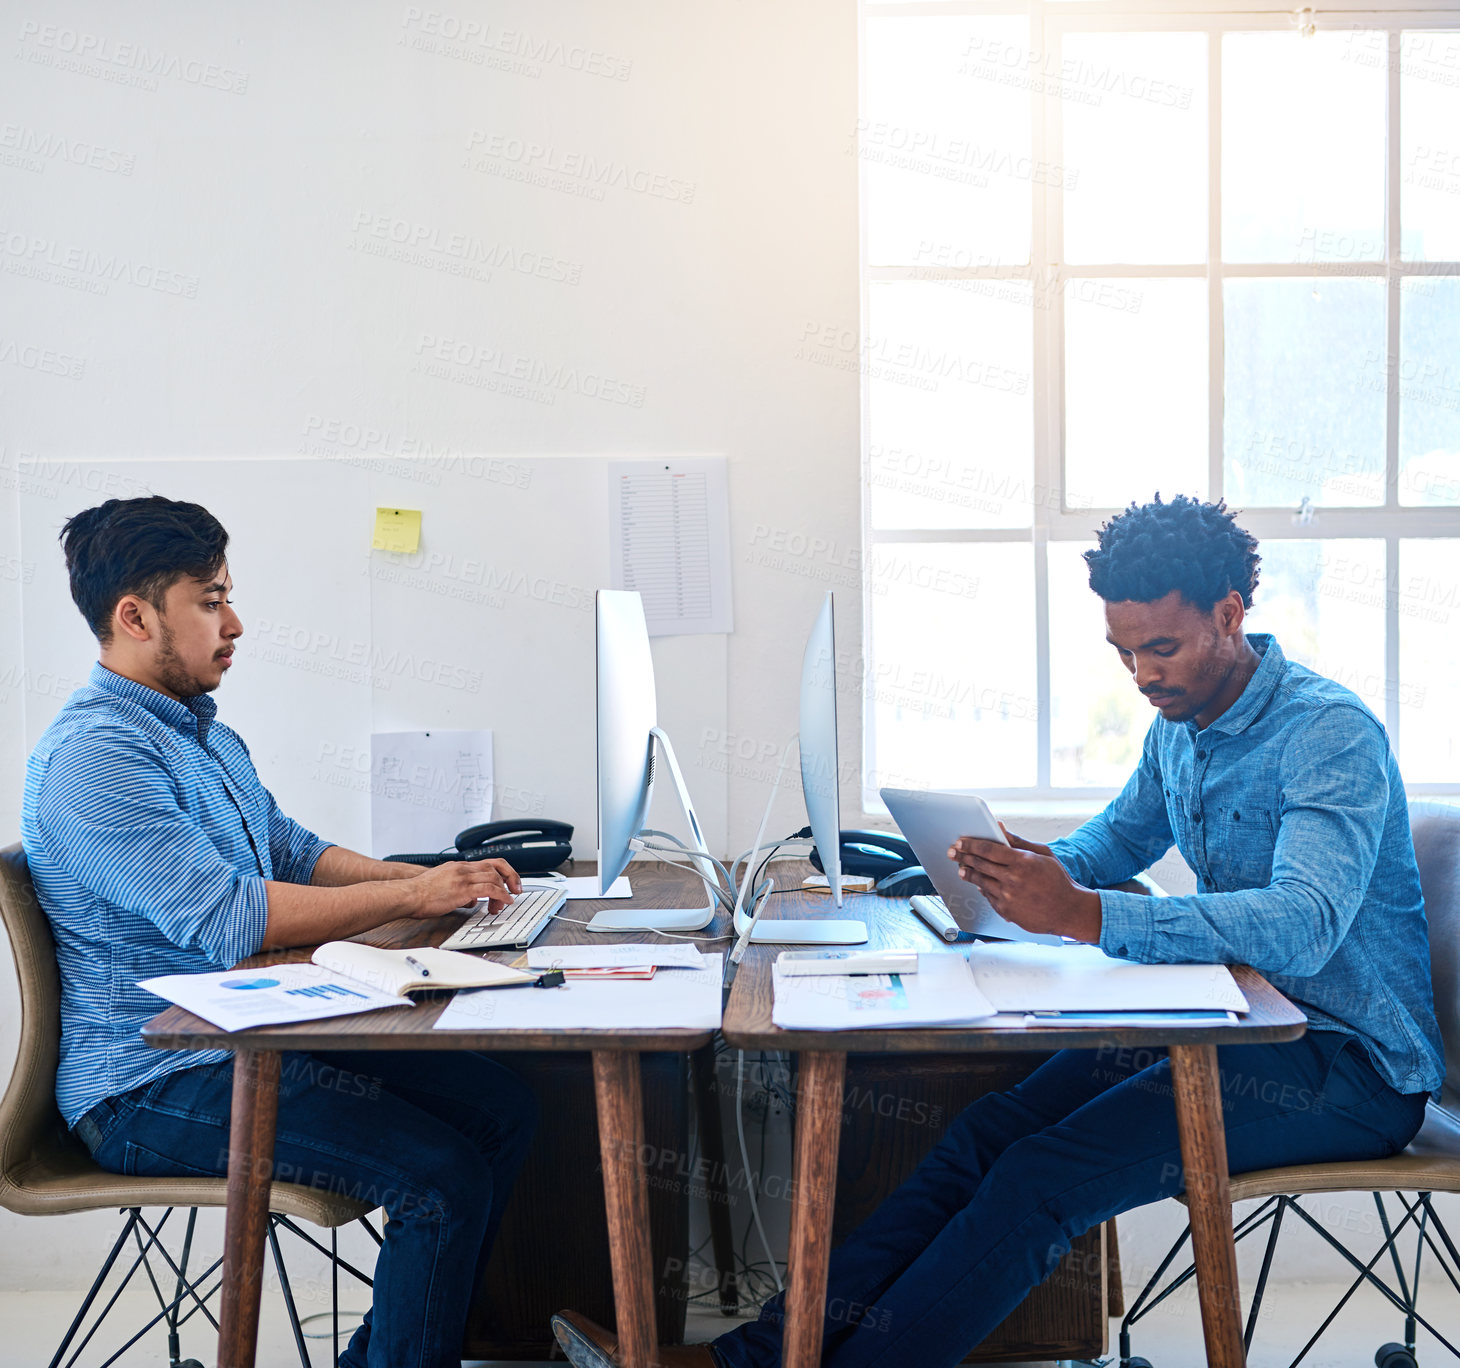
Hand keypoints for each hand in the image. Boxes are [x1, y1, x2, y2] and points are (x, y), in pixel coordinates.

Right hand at [405, 858, 521, 918]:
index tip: (509, 881)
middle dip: (510, 877)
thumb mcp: (444, 885)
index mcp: (458, 866)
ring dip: (505, 889)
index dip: (503, 871)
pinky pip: (490, 889)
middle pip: (495, 866)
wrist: (408, 895)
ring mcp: (463, 877)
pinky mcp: (462, 889)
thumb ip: (461, 889)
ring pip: (495, 876)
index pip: (487, 862)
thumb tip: (473, 899)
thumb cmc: (421, 894)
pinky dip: (501, 895)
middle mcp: (462, 868)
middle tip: (516, 889)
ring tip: (507, 901)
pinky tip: (504, 902)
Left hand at [948, 822, 1101, 941]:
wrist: (1068, 910)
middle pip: (980, 865)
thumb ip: (1018, 841)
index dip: (971, 844)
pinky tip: (980, 884)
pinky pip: (988, 897)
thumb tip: (1000, 827)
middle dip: (963, 857)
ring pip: (980, 882)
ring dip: (968, 873)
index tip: (960, 841)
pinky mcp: (1007, 912)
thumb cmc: (1057, 880)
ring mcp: (1008, 897)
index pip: (988, 849)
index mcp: (1022, 862)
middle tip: (952, 852)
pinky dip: (983, 889)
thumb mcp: (1043, 854)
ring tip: (962, 868)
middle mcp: (1013, 880)